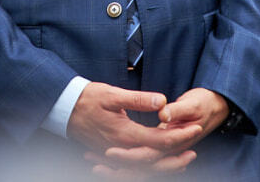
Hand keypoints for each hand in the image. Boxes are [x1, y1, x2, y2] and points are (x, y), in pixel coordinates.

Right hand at [69, 83, 200, 176]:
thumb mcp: (112, 95)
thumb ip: (138, 99)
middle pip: (155, 158)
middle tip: (195, 150)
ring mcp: (115, 154)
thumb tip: (162, 101)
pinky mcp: (110, 154)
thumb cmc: (88, 98)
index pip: (159, 139)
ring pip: (145, 165)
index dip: (180, 134)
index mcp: (125, 133)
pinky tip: (158, 160)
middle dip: (177, 154)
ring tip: (182, 159)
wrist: (64, 109)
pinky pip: (133, 165)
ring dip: (165, 163)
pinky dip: (149, 165)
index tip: (196, 126)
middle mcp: (122, 148)